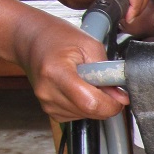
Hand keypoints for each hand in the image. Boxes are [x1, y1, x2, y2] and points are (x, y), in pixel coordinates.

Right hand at [12, 8, 127, 122]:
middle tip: (102, 83)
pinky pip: (77, 115)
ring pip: (85, 116)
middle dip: (105, 102)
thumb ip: (107, 72)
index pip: (90, 103)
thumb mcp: (89, 46)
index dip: (111, 104)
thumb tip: (121, 97)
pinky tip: (78, 89)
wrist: (31, 40)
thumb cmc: (58, 37)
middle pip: (89, 112)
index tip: (119, 96)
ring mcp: (47, 103)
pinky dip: (84, 105)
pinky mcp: (49, 110)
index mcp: (56, 73)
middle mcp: (48, 92)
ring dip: (94, 103)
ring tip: (86, 81)